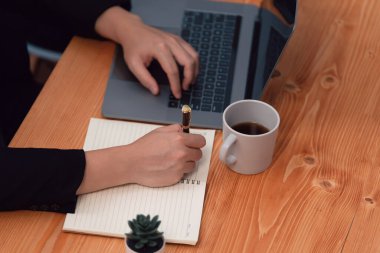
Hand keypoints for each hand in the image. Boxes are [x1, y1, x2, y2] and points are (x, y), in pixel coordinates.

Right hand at [77, 124, 205, 193]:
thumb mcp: (159, 131)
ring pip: (192, 165)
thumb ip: (175, 129)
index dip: (197, 142)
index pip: (201, 141)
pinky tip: (167, 167)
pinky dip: (177, 171)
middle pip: (198, 154)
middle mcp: (182, 153)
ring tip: (172, 160)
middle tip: (182, 152)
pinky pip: (183, 174)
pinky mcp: (176, 177)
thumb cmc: (144, 147)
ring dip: (186, 163)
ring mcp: (179, 166)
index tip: (194, 143)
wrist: (132, 163)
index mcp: (179, 140)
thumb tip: (184, 129)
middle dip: (192, 152)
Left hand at [95, 6, 198, 98]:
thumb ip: (145, 79)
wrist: (132, 30)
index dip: (176, 85)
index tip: (177, 94)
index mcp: (159, 48)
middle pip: (188, 62)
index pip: (172, 70)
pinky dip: (193, 62)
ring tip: (190, 81)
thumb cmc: (133, 47)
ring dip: (194, 70)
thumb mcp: (133, 64)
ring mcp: (176, 39)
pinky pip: (191, 51)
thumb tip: (156, 91)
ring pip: (194, 55)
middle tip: (185, 88)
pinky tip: (190, 70)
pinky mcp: (178, 39)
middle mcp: (170, 42)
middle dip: (189, 78)